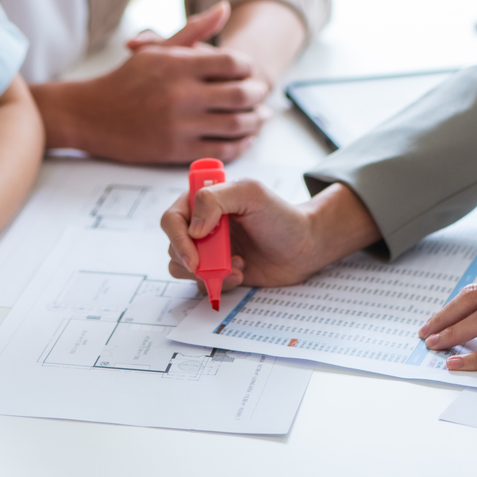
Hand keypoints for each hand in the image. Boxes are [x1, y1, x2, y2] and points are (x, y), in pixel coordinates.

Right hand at [36, 1, 271, 163]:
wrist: (90, 114)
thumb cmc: (126, 80)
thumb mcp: (158, 50)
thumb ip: (194, 31)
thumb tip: (225, 8)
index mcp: (177, 65)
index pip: (232, 62)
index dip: (248, 66)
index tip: (249, 71)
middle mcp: (180, 94)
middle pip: (240, 94)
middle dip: (258, 94)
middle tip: (261, 94)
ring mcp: (179, 124)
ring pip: (235, 124)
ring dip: (255, 121)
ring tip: (260, 117)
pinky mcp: (176, 151)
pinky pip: (221, 150)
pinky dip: (240, 145)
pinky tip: (244, 138)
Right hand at [162, 180, 376, 292]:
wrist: (304, 247)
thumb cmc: (281, 216)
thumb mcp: (251, 194)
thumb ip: (215, 199)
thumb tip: (193, 229)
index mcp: (203, 202)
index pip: (172, 219)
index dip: (178, 238)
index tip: (194, 255)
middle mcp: (200, 225)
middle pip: (174, 246)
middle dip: (196, 260)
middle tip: (223, 262)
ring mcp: (207, 250)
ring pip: (181, 267)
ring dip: (206, 273)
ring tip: (237, 266)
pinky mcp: (216, 270)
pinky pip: (199, 283)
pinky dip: (217, 283)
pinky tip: (240, 273)